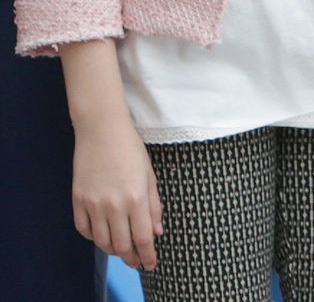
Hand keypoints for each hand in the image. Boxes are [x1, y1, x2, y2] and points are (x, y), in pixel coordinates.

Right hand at [72, 113, 162, 269]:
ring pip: (102, 241)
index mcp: (136, 198)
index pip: (142, 238)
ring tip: (120, 248)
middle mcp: (114, 205)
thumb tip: (156, 232)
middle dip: (130, 258)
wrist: (101, 129)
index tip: (150, 264)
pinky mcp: (78, 200)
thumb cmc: (130, 148)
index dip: (147, 256)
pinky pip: (84, 229)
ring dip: (113, 249)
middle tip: (136, 261)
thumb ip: (153, 205)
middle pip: (121, 246)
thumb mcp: (149, 174)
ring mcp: (93, 204)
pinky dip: (93, 237)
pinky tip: (101, 233)